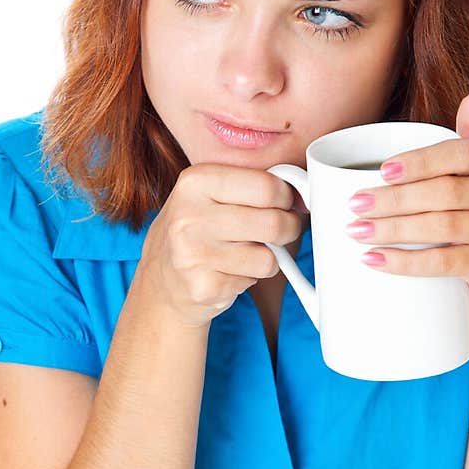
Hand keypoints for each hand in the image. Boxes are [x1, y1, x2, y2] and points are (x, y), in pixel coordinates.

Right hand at [139, 163, 302, 328]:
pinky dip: (251, 277)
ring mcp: (193, 254)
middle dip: (287, 228)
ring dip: (268, 257)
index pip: (267, 186)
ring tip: (246, 253)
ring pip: (268, 257)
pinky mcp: (203, 287)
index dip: (285, 197)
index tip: (284, 203)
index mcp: (195, 182)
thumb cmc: (200, 229)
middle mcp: (189, 216)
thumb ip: (254, 185)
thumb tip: (306, 193)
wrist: (162, 278)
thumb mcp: (213, 193)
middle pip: (273, 223)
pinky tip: (229, 271)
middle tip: (279, 231)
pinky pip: (254, 279)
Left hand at [345, 92, 468, 318]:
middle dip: (394, 199)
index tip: (382, 171)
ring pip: (441, 226)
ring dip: (393, 229)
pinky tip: (374, 259)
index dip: (420, 162)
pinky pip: (444, 262)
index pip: (459, 154)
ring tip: (357, 230)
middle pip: (444, 192)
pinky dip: (405, 262)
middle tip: (355, 204)